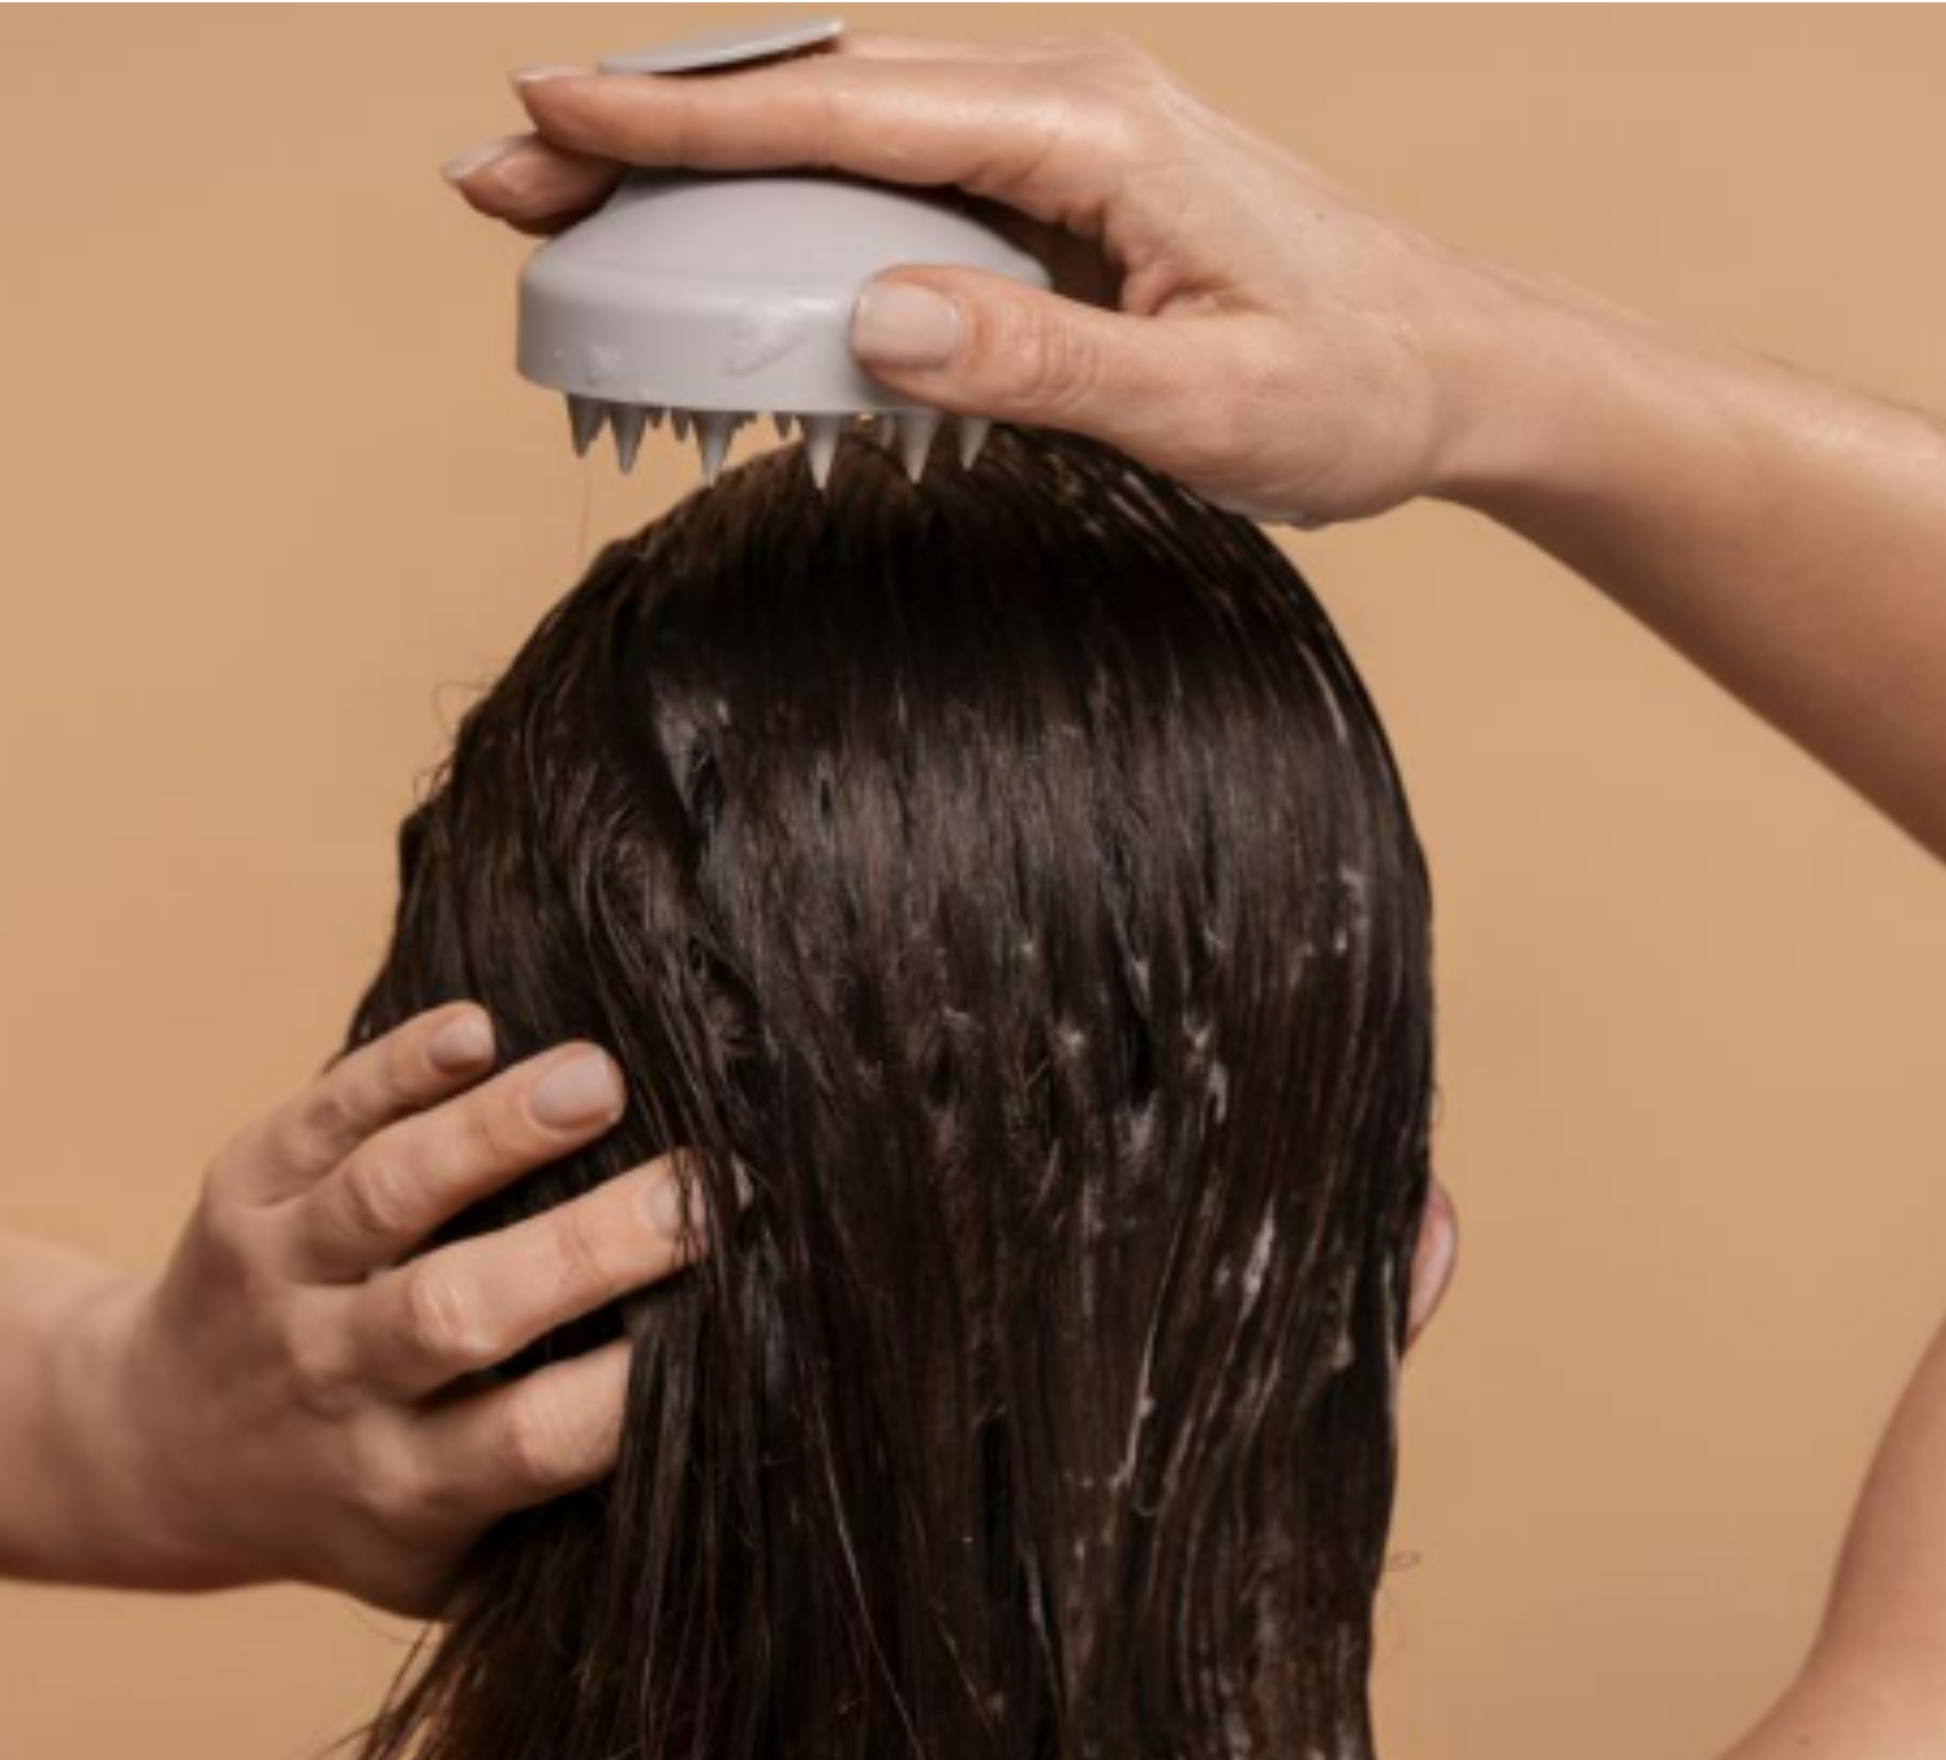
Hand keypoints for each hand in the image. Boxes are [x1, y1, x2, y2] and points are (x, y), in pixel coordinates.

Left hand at [63, 1005, 706, 1615]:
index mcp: (407, 1484)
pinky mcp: (245, 1192)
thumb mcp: (444, 1563)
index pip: (526, 1443)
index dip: (624, 1391)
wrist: (162, 1451)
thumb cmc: (358, 1500)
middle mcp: (336, 1383)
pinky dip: (389, 1071)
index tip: (723, 1322)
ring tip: (599, 1078)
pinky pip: (316, 1122)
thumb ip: (560, 1529)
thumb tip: (728, 1456)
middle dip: (583, 1247)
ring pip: (384, 1198)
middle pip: (457, 1312)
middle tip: (696, 1186)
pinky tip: (475, 1028)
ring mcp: (282, 1281)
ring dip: (492, 1135)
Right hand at [443, 31, 1519, 525]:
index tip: (549, 107)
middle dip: (652, 131)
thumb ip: (1043, 366)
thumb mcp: (1210, 403)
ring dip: (705, 169)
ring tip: (575, 208)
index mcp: (1089, 127)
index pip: (848, 107)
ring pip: (843, 132)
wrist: (1447, 367)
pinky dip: (789, 209)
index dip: (690, 116)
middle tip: (502, 173)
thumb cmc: (1350, 387)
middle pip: (816, 98)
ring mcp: (1054, 146)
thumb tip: (869, 314)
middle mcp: (1059, 105)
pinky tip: (724, 249)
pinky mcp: (1056, 200)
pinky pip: (895, 186)